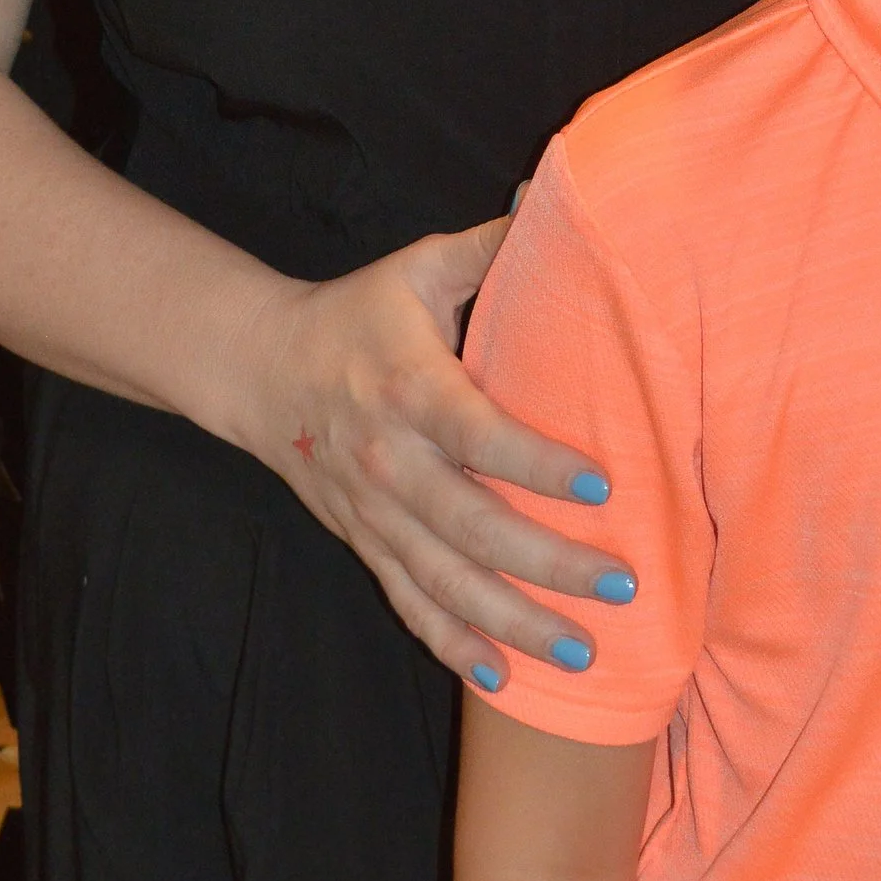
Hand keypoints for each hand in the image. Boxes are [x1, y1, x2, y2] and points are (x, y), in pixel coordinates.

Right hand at [240, 222, 635, 691]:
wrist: (258, 369)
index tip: (606, 485)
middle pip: (472, 527)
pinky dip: (453, 645)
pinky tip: (503, 679)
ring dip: (513, 623)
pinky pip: (410, 604)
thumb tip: (555, 201)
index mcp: (410, 389)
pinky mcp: (366, 543)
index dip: (540, 463)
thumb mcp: (419, 266)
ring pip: (446, 582)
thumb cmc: (360, 313)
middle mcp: (391, 463)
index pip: (480, 435)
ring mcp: (375, 514)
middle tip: (622, 585)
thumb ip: (492, 246)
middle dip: (548, 564)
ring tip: (582, 653)